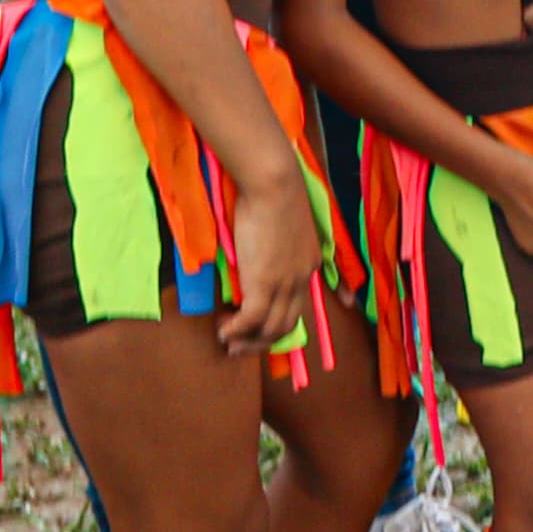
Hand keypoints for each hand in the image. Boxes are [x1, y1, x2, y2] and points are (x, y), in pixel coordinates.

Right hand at [221, 181, 317, 358]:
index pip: (298, 305)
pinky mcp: (266, 282)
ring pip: (272, 328)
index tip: (260, 332)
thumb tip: (252, 259)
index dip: (278, 323)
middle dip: (263, 342)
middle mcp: (302, 278)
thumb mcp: (280, 226)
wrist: (273, 184)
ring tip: (227, 340)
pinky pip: (252, 319)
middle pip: (287, 324)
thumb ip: (273, 248)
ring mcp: (286, 282)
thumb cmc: (272, 195)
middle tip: (239, 346)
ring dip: (248, 341)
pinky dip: (237, 330)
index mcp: (309, 264)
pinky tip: (223, 330)